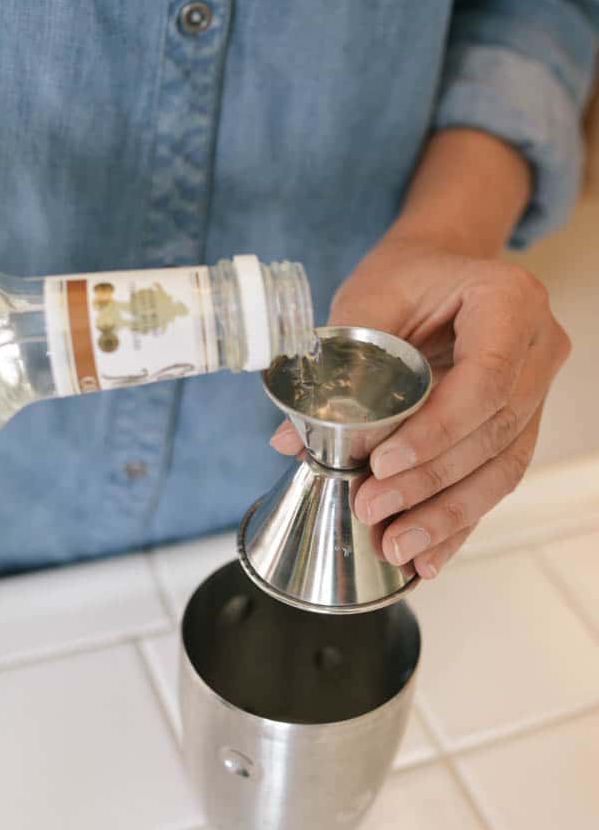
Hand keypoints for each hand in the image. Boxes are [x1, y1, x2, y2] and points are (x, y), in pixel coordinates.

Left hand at [270, 232, 570, 578]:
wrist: (442, 271)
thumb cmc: (408, 277)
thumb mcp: (369, 298)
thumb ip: (341, 365)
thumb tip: (293, 443)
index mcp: (509, 303)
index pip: (485, 379)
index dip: (437, 431)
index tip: (384, 464)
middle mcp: (536, 349)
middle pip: (494, 433)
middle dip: (430, 483)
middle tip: (372, 509)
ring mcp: (536, 390)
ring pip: (501, 469)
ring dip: (446, 516)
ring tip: (396, 547)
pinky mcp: (520, 424)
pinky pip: (495, 480)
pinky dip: (459, 522)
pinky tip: (428, 557)